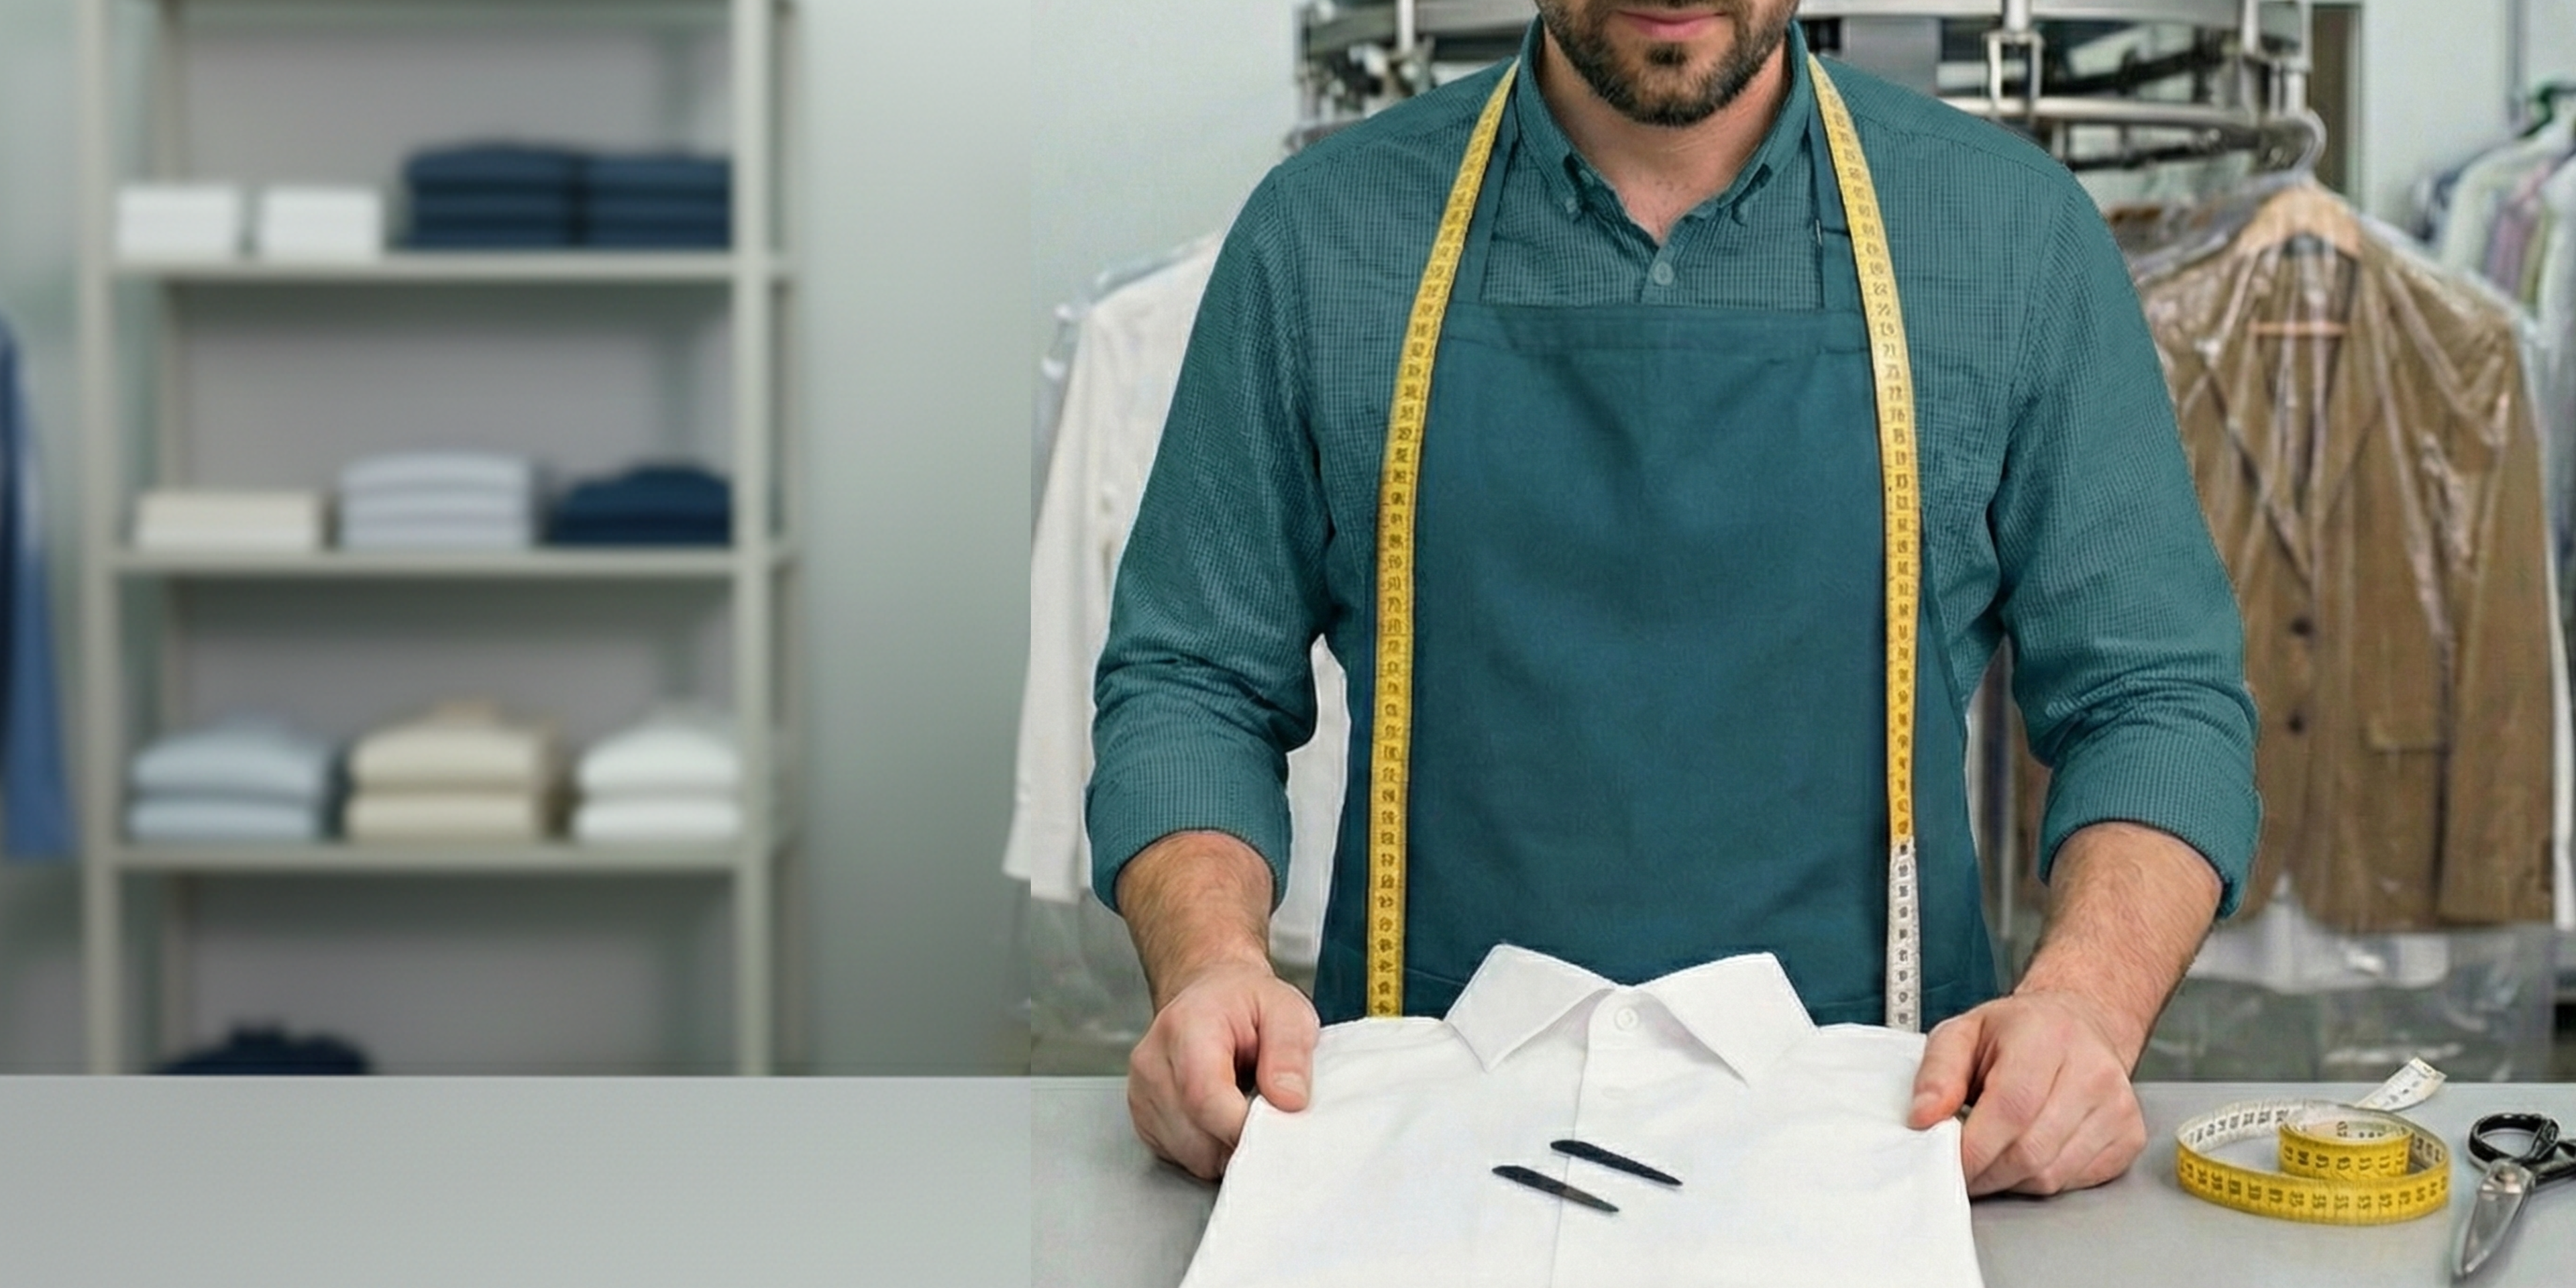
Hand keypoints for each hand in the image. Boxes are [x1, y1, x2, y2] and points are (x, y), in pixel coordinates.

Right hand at [1126, 958, 1319, 1180]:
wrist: (1210, 995)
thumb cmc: (1246, 1003)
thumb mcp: (1287, 1010)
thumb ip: (1290, 1052)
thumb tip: (1288, 1101)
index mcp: (1187, 1027)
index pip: (1206, 1099)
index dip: (1245, 1127)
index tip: (1275, 1125)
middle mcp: (1153, 1061)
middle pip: (1198, 1138)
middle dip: (1241, 1139)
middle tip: (1263, 1109)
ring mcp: (1141, 1092)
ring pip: (1191, 1155)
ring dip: (1225, 1147)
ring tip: (1240, 1106)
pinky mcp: (1142, 1117)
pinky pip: (1180, 1157)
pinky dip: (1208, 1148)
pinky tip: (1219, 1116)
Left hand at [1907, 989, 2147, 1196]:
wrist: (2078, 1024)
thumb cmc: (2017, 1032)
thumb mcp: (1962, 1033)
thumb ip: (1936, 1074)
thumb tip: (1923, 1118)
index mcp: (2046, 1036)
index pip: (2011, 1108)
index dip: (1973, 1147)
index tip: (1946, 1161)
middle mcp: (2091, 1070)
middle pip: (2030, 1150)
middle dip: (1985, 1171)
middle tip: (1962, 1165)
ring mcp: (2118, 1106)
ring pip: (2052, 1174)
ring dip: (2010, 1179)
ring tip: (1993, 1154)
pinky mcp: (2129, 1135)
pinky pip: (2075, 1182)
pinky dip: (2042, 1180)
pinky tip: (2029, 1153)